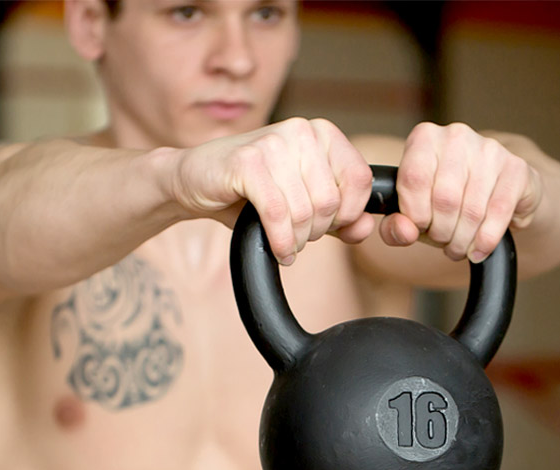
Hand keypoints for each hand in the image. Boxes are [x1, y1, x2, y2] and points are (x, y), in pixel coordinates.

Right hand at [171, 118, 375, 264]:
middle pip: (331, 201)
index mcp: (321, 133)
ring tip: (285, 242)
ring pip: (304, 211)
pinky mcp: (247, 162)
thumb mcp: (303, 203)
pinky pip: (277, 214)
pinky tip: (277, 249)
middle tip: (298, 237)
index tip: (329, 227)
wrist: (193, 180)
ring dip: (296, 240)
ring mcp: (273, 143)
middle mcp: (301, 131)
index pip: (360, 179)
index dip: (349, 214)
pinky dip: (280, 241)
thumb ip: (339, 217)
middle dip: (316, 231)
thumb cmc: (250, 192)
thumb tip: (366, 227)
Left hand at [381, 122, 543, 262]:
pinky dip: (486, 240)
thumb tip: (405, 231)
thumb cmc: (448, 200)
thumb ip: (395, 226)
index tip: (420, 228)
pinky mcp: (516, 167)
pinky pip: (499, 212)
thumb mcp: (415, 211)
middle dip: (441, 233)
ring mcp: (489, 149)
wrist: (496, 190)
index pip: (413, 179)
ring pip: (472, 210)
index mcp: (425, 138)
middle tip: (443, 242)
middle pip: (444, 199)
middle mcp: (456, 136)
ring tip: (459, 247)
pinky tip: (479, 250)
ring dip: (463, 240)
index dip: (415, 214)